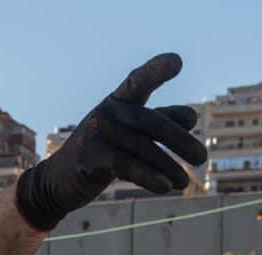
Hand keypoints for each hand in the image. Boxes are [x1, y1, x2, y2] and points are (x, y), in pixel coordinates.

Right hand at [15, 53, 208, 230]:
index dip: (156, 70)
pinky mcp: (92, 158)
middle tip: (202, 159)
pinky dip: (149, 177)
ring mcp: (98, 134)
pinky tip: (166, 186)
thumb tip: (192, 116)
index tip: (176, 61)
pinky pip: (128, 166)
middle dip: (179, 140)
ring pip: (143, 148)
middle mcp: (108, 112)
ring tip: (184, 183)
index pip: (138, 81)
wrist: (60, 180)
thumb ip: (160, 123)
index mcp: (118, 101)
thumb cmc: (103, 152)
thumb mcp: (131, 135)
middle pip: (150, 122)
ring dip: (168, 167)